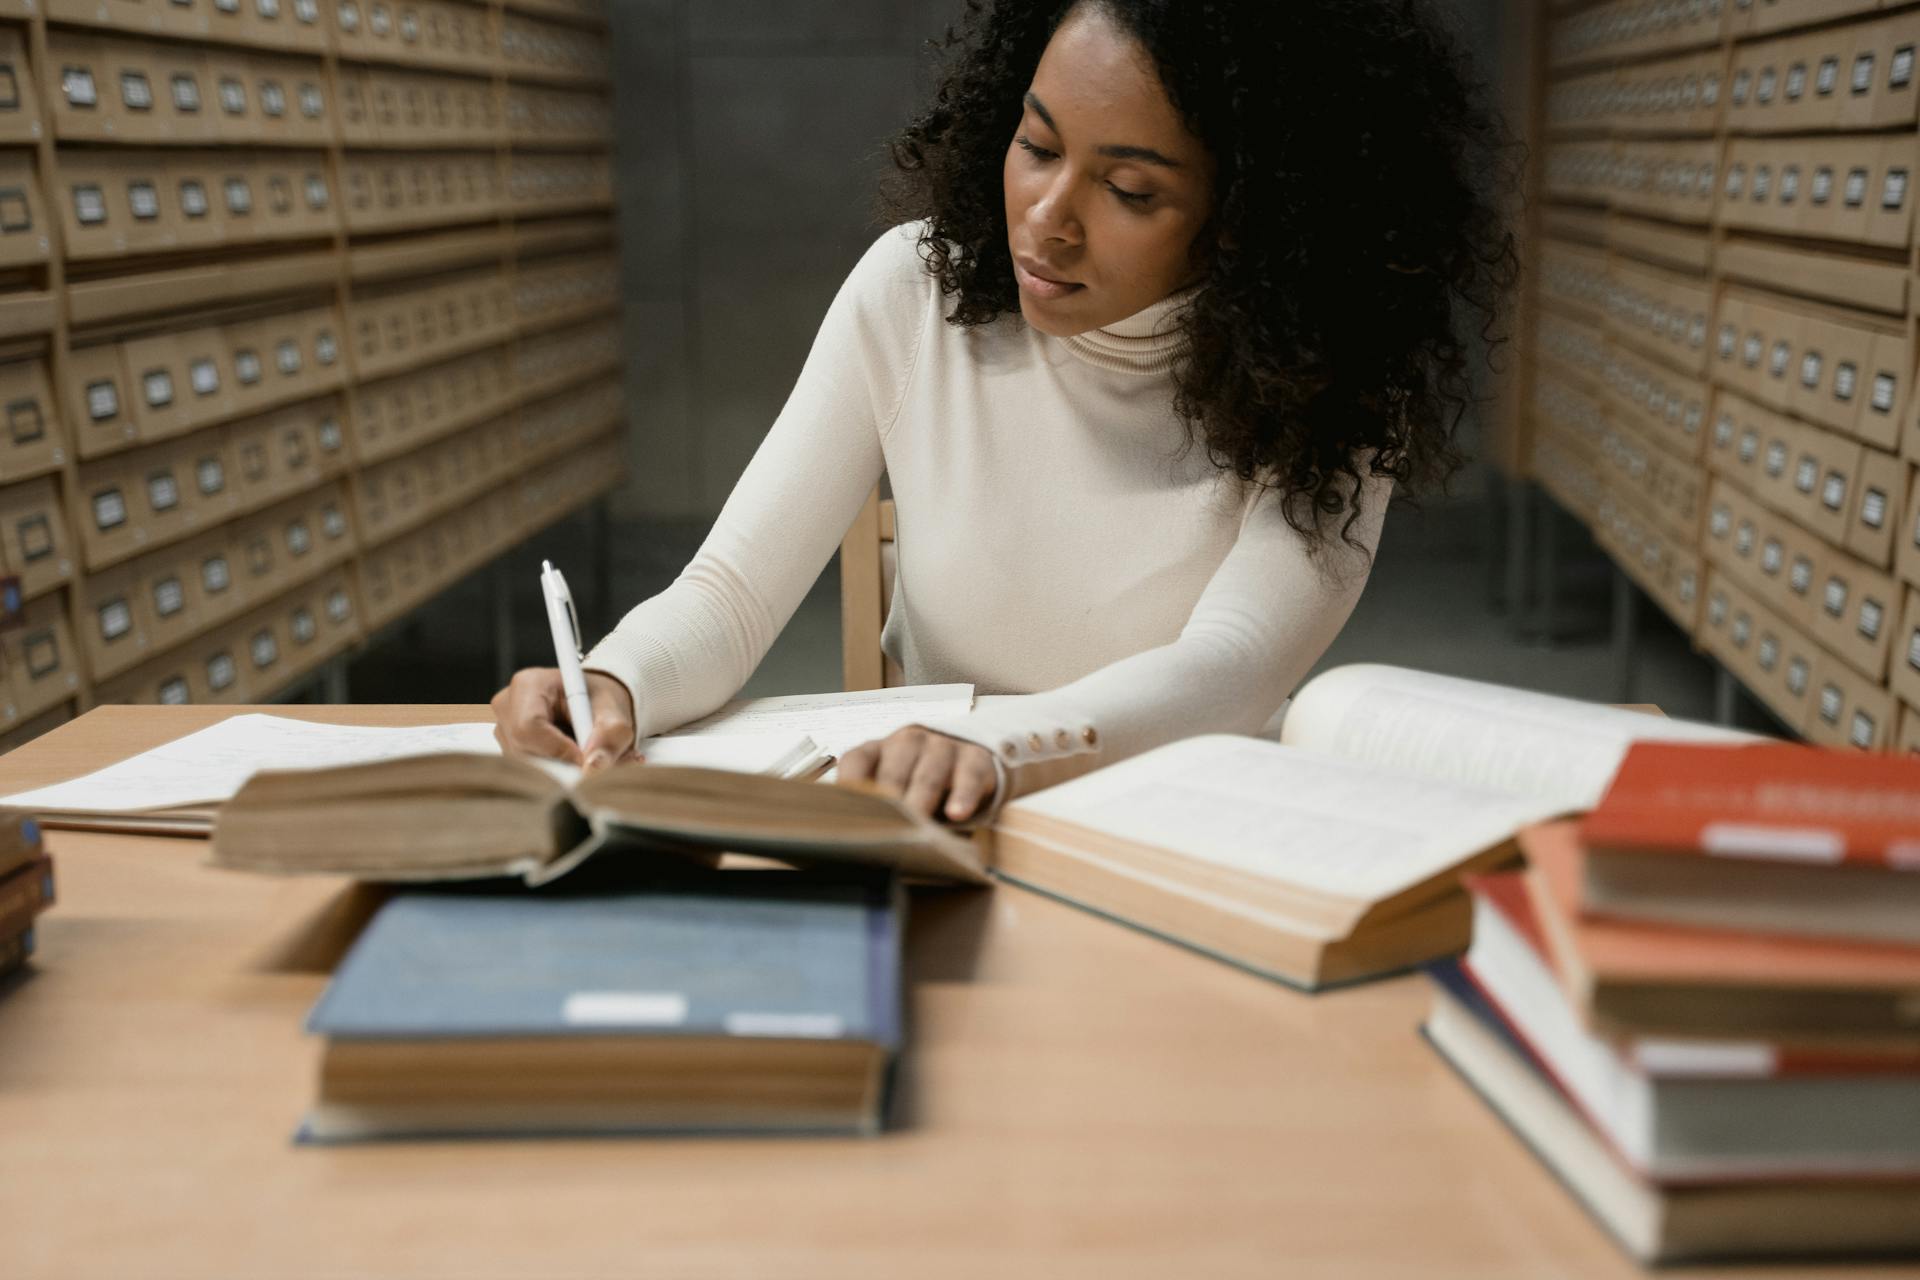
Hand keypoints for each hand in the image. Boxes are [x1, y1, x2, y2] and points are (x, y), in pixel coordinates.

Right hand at [491, 669, 638, 772]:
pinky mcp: (508, 747)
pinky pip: (526, 770)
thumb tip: (593, 766)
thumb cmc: (599, 701)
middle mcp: (507, 705)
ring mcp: (503, 728)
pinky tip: (570, 759)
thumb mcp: (614, 712)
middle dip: (559, 764)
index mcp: (529, 684)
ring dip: (559, 769)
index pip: (528, 727)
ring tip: (583, 755)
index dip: (557, 749)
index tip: (584, 757)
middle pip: (523, 751)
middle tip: (590, 763)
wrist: (593, 703)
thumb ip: (610, 736)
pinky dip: (553, 771)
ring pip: (525, 765)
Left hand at [838, 727, 997, 823]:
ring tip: (917, 825)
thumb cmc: (919, 782)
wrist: (969, 760)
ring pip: (929, 775)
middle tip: (882, 828)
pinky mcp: (975, 759)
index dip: (849, 784)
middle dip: (888, 801)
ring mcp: (942, 748)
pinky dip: (963, 796)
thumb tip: (851, 840)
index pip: (857, 760)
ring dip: (921, 800)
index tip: (843, 812)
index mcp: (880, 750)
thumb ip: (876, 807)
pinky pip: (968, 777)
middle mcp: (908, 743)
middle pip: (893, 771)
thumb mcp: (894, 789)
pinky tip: (957, 814)